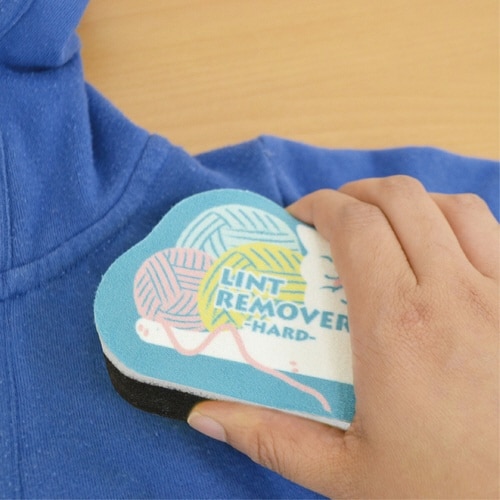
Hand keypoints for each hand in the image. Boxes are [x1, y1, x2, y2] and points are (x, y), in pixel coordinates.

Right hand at [188, 176, 498, 498]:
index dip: (321, 206)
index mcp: (396, 327)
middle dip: (357, 193)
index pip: (354, 227)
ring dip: (410, 202)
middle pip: (400, 200)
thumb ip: (269, 438)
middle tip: (334, 215)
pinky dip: (458, 221)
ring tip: (385, 223)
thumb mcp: (344, 474)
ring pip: (453, 207)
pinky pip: (494, 232)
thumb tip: (206, 414)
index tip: (301, 216)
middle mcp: (453, 295)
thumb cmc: (444, 494)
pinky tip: (442, 248)